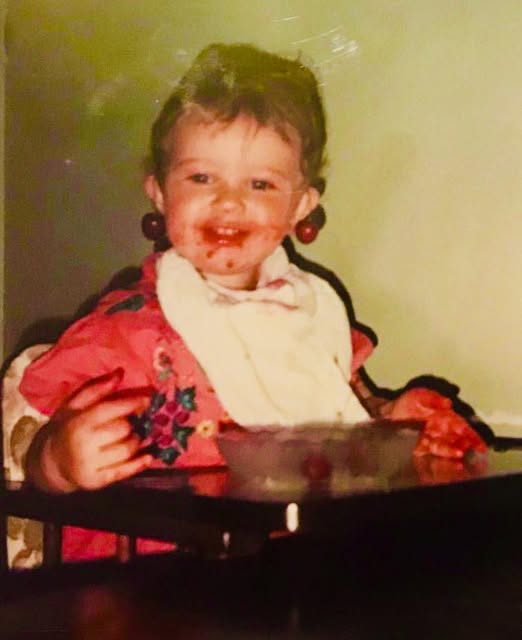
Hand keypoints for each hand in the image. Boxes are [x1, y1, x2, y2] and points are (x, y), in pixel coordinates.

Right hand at [26, 369, 152, 491]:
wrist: (50, 462)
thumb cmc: (66, 428)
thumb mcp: (73, 405)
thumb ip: (95, 389)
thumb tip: (119, 373)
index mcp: (78, 423)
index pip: (109, 410)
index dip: (131, 403)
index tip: (147, 398)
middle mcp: (83, 445)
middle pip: (122, 430)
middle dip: (132, 423)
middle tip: (134, 420)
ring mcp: (90, 465)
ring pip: (126, 450)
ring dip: (136, 441)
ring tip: (134, 436)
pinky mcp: (97, 481)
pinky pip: (123, 472)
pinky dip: (139, 464)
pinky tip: (149, 456)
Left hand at [390, 387, 486, 458]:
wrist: (389, 413)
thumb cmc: (408, 403)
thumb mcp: (421, 395)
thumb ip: (434, 399)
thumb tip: (447, 403)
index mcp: (444, 417)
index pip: (461, 426)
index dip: (471, 434)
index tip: (480, 442)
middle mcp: (441, 429)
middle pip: (458, 439)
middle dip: (468, 445)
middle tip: (475, 450)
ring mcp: (432, 439)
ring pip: (447, 447)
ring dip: (454, 451)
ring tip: (459, 453)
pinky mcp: (422, 447)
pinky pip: (434, 454)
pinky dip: (442, 458)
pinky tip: (447, 461)